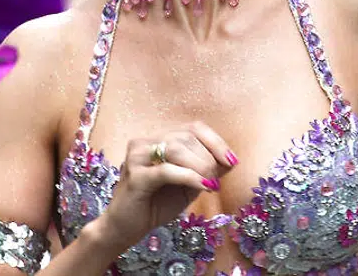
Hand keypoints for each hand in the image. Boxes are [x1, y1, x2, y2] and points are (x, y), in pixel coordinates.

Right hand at [92, 122, 237, 253]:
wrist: (125, 229)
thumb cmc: (156, 205)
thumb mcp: (187, 186)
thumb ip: (205, 171)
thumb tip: (230, 160)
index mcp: (158, 140)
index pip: (192, 128)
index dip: (215, 141)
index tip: (232, 161)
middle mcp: (145, 142)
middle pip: (187, 137)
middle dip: (209, 158)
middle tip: (216, 180)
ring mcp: (138, 157)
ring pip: (177, 149)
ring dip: (201, 166)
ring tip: (210, 184)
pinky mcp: (135, 176)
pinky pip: (167, 170)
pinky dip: (189, 177)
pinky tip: (204, 186)